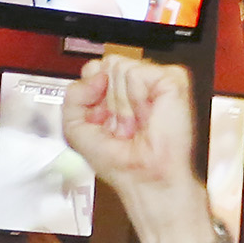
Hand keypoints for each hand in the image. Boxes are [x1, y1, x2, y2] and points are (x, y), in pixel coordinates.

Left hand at [60, 58, 197, 205]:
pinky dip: (137, 98)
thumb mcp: (75, 129)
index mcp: (115, 92)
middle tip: (122, 125)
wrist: (144, 178)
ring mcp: (154, 81)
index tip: (102, 120)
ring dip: (122, 104)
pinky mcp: (171, 80)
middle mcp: (135, 85)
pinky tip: (146, 116)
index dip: (91, 94)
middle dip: (107, 101)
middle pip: (106, 64)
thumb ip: (72, 95)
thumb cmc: (120, 163)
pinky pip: (137, 73)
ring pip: (120, 67)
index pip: (93, 68)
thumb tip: (95, 74)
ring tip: (134, 124)